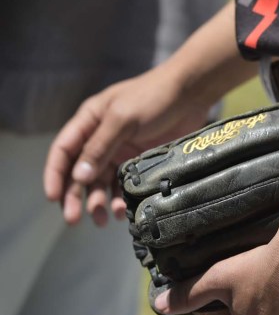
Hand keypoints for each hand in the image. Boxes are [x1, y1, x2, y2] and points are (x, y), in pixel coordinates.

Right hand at [44, 67, 209, 225]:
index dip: (55, 175)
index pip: (63, 151)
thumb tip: (79, 177)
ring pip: (103, 182)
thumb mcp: (123, 119)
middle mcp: (101, 138)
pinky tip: (124, 211)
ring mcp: (121, 151)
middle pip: (80, 172)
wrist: (190, 94)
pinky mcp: (141, 161)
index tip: (53, 199)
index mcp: (89, 122)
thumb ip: (100, 147)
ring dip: (99, 201)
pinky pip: (126, 184)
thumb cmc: (153, 97)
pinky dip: (122, 198)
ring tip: (103, 221)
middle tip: (74, 220)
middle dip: (75, 197)